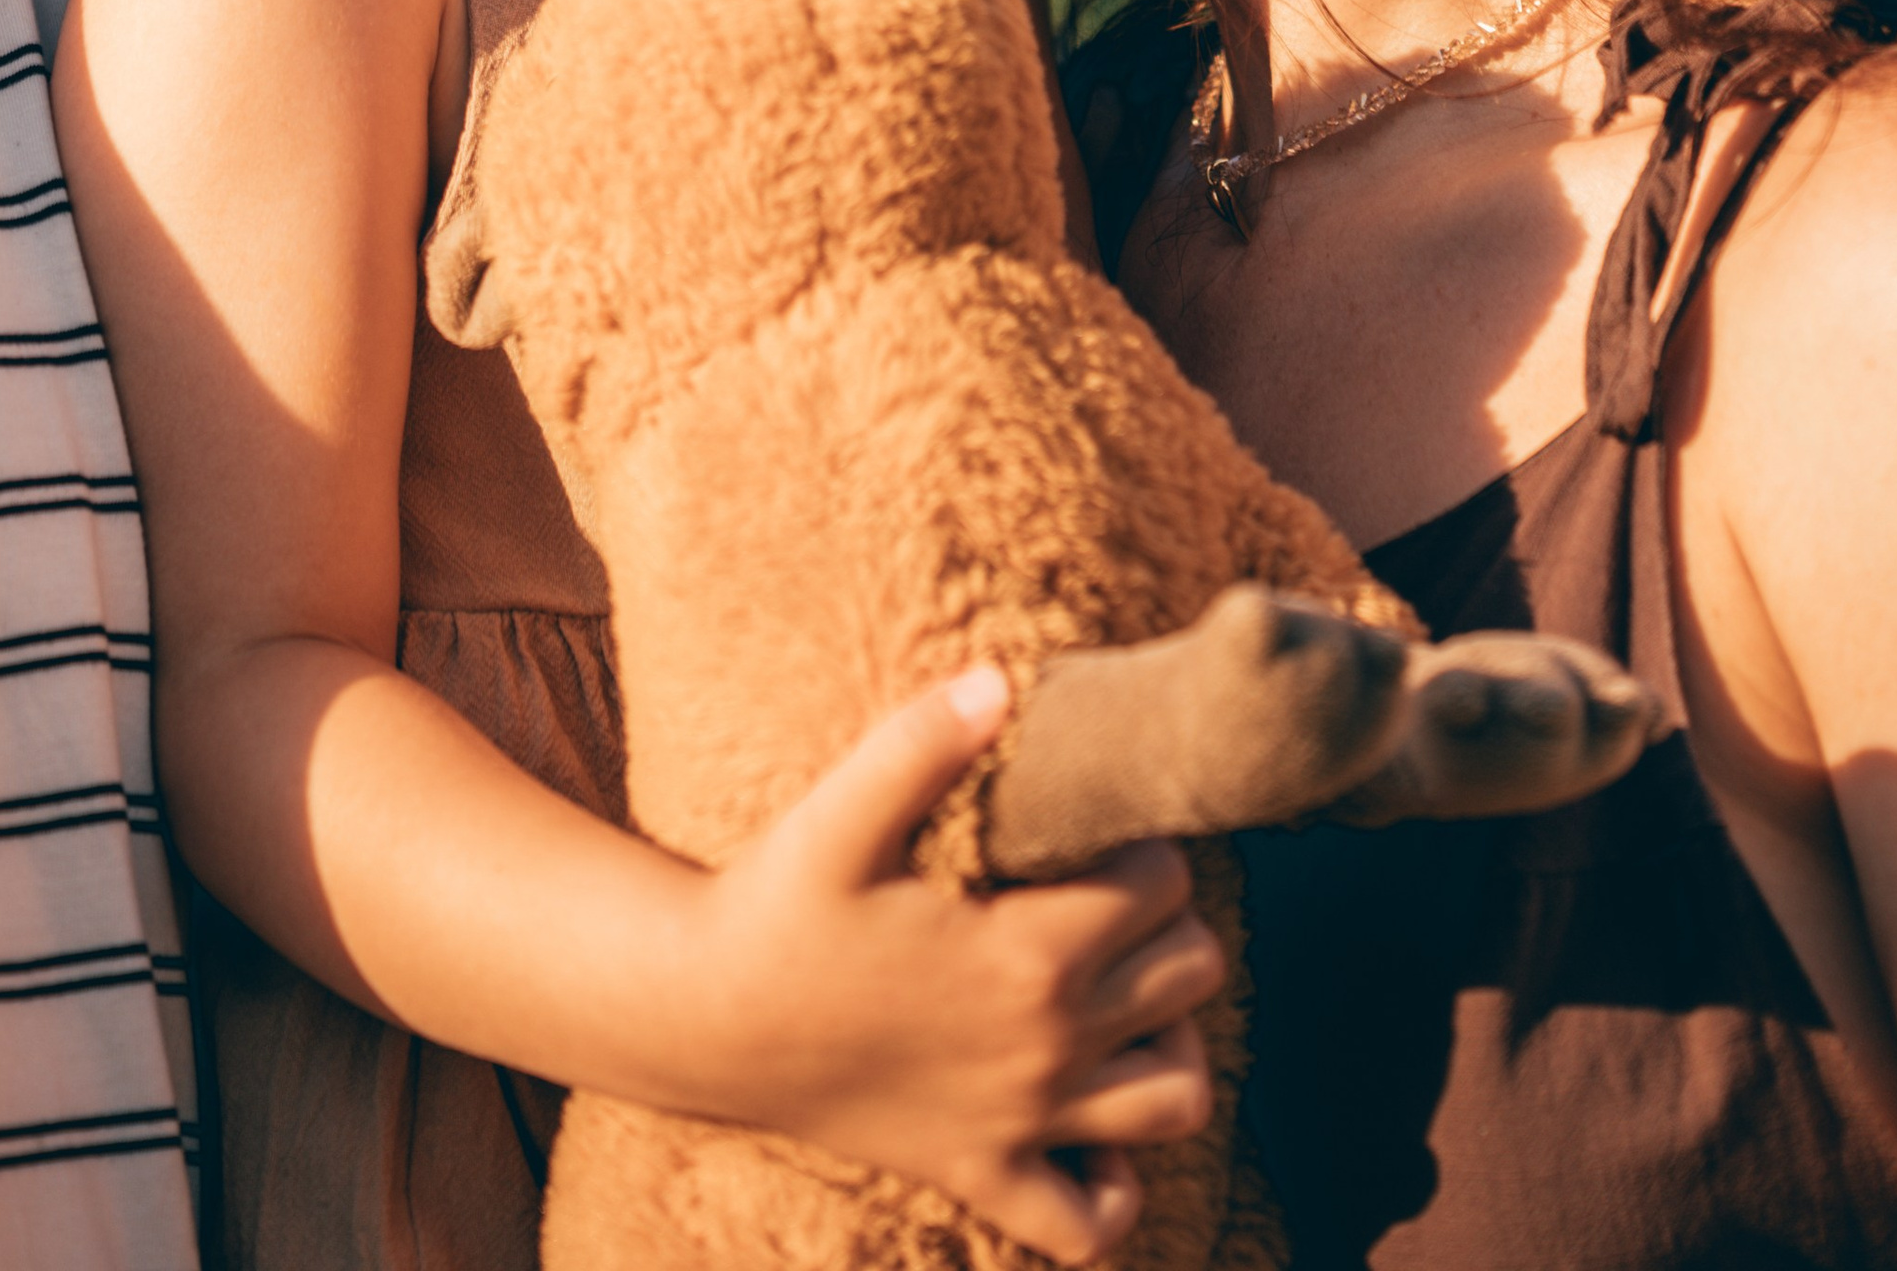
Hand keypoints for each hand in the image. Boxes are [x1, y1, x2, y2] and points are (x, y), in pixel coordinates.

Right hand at [682, 669, 1220, 1261]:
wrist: (705, 1021)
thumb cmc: (776, 905)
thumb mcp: (840, 811)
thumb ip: (924, 741)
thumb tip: (1002, 681)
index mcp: (1028, 950)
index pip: (1165, 885)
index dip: (1144, 845)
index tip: (1094, 830)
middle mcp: (1047, 1044)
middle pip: (1191, 977)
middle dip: (1168, 927)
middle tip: (1106, 894)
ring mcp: (1023, 1122)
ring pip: (1175, 1099)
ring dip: (1169, 1043)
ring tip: (1121, 994)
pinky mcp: (983, 1175)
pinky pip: (1090, 1226)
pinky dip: (1110, 1187)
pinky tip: (1086, 1131)